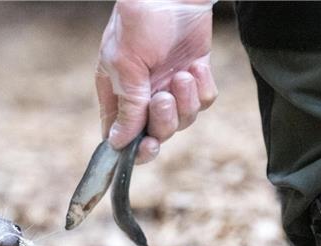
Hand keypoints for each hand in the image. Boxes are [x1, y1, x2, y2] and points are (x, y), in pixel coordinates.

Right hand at [96, 0, 216, 163]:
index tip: (148, 146)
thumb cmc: (140, 21)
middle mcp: (143, 96)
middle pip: (157, 134)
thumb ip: (127, 107)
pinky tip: (196, 65)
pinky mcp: (195, 78)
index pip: (121, 136)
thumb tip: (117, 143)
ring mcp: (170, 87)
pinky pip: (204, 101)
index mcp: (117, 93)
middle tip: (164, 98)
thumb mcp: (126, 65)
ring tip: (182, 74)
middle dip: (164, 121)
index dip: (134, 149)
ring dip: (185, 100)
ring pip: (183, 120)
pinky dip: (202, 86)